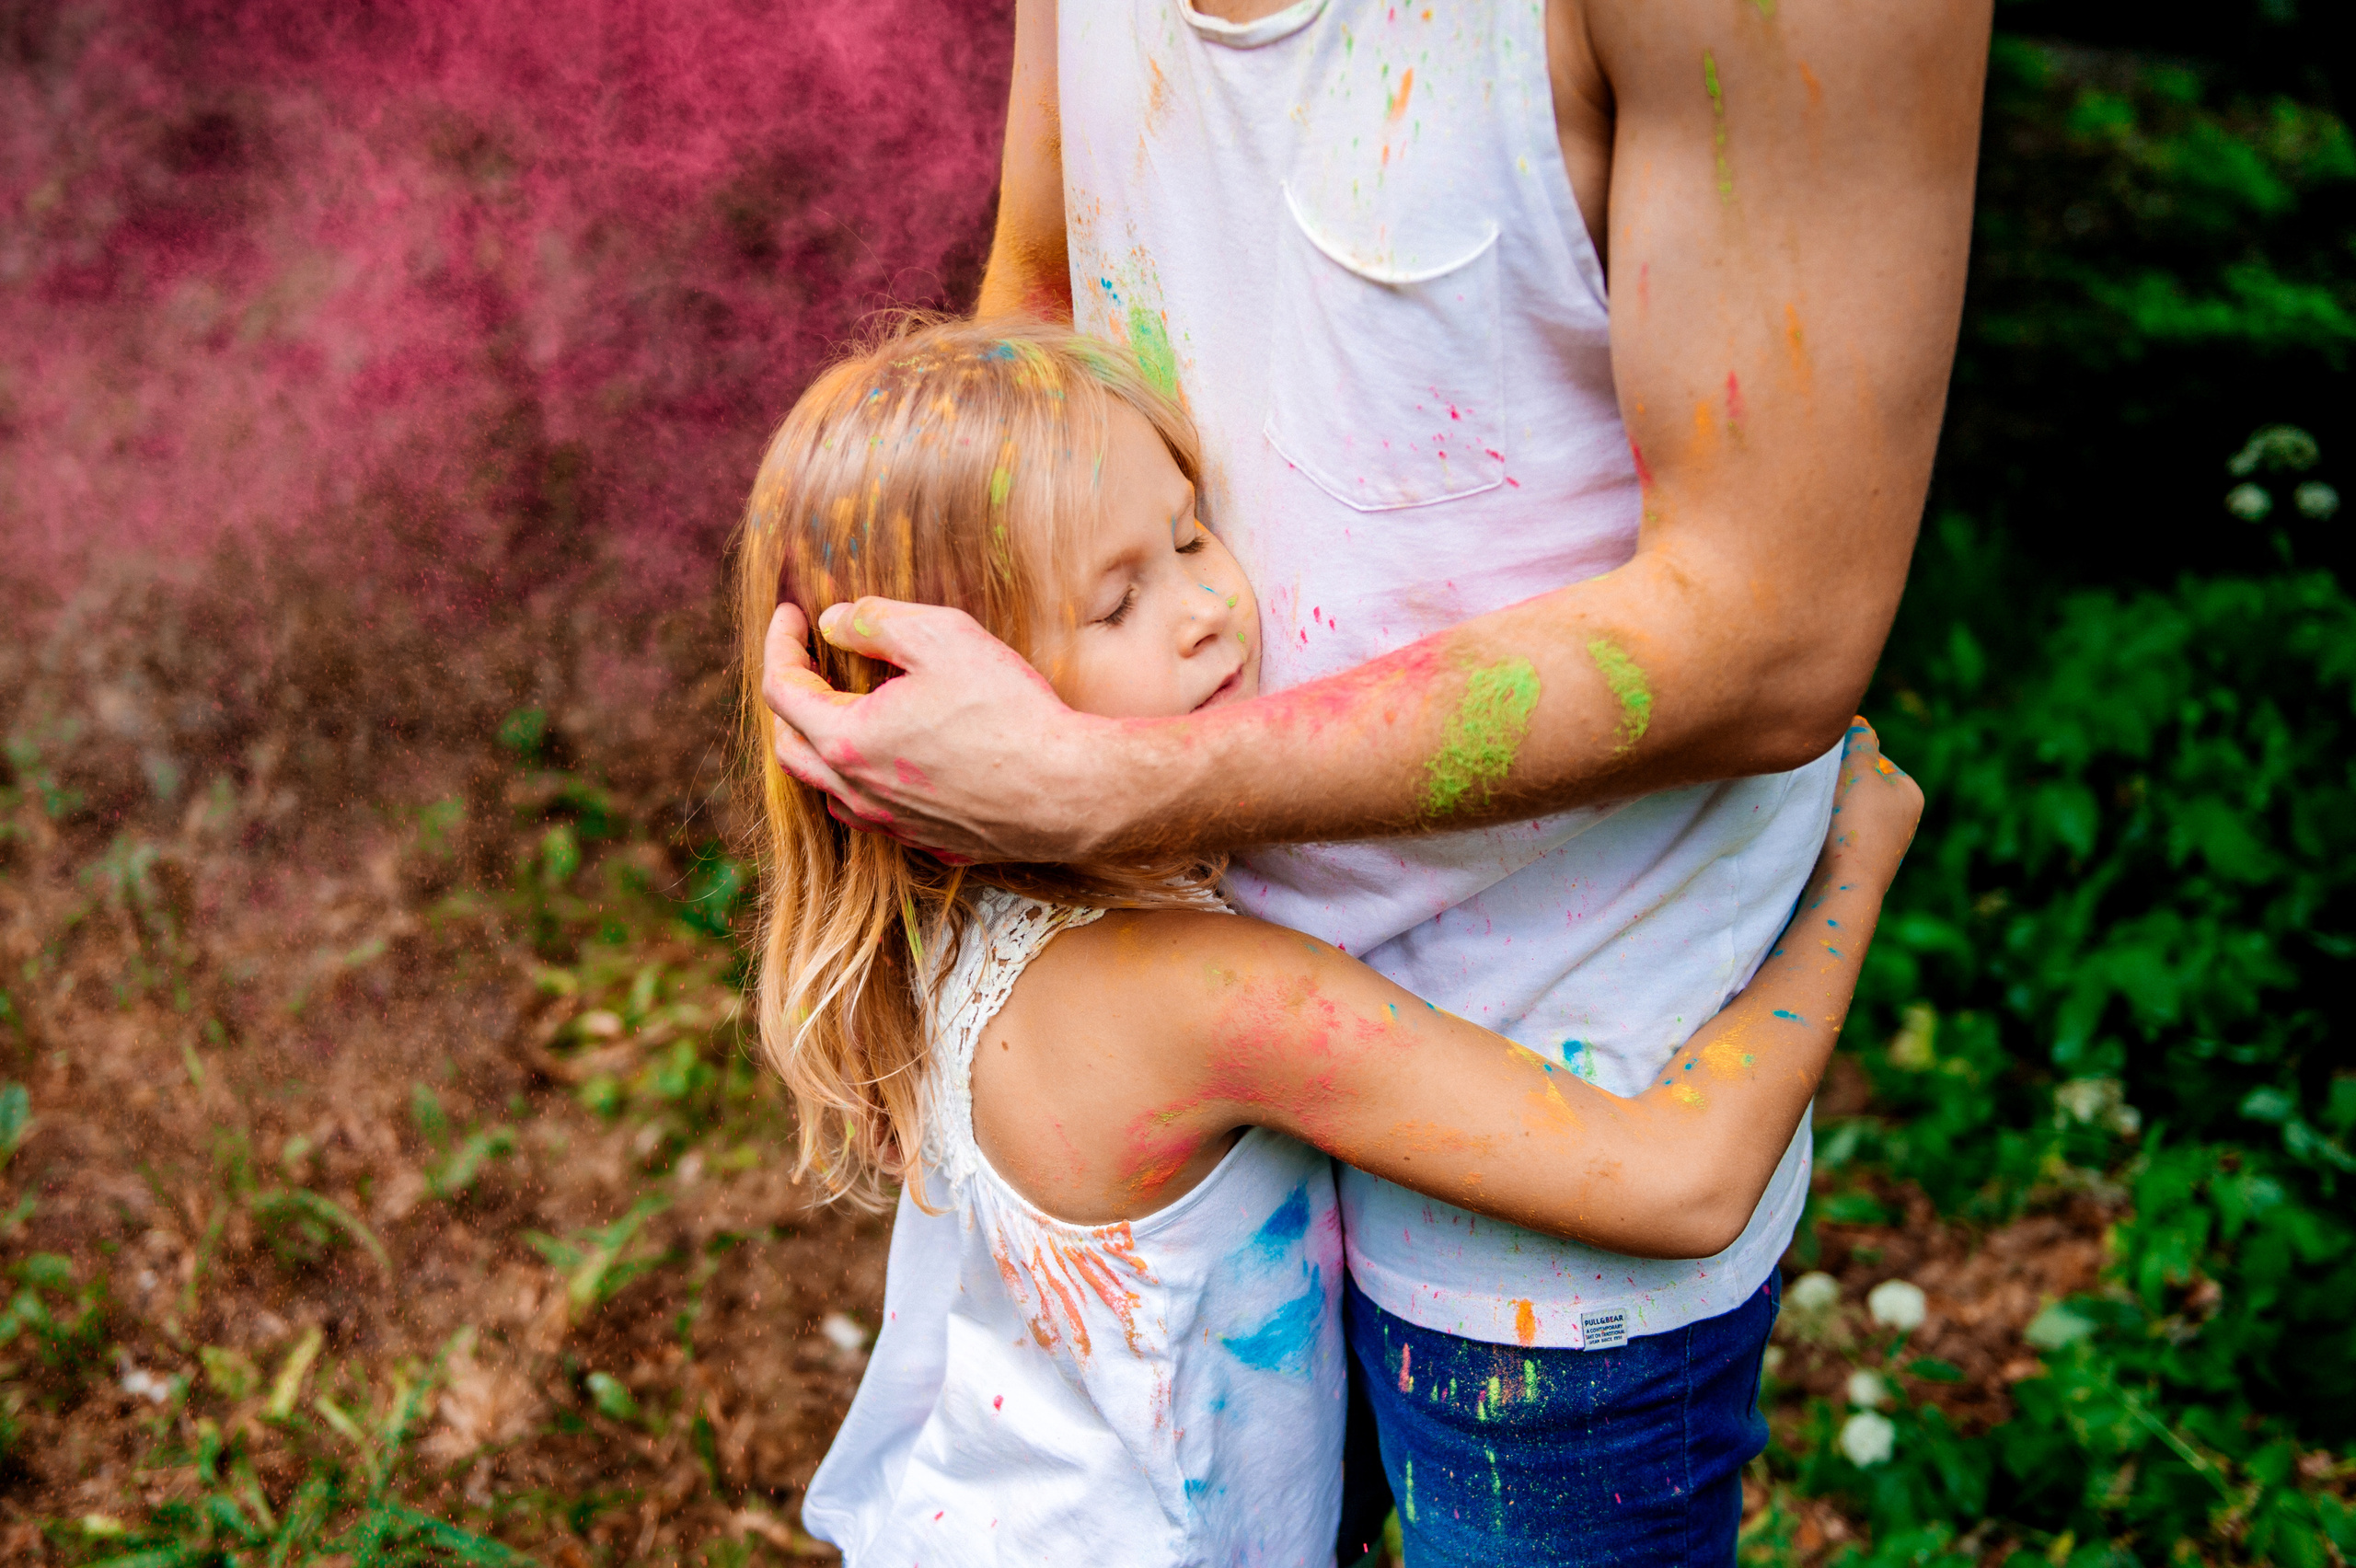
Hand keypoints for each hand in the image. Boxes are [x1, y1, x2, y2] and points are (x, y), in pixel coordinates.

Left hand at [760, 597, 1119, 861]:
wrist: (1069, 790)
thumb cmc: (1008, 712)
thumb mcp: (940, 637)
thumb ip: (874, 621)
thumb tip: (833, 621)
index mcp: (847, 739)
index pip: (781, 688)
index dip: (780, 643)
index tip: (792, 615)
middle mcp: (858, 792)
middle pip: (789, 747)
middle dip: (788, 701)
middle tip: (807, 664)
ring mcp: (893, 825)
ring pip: (828, 790)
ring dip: (821, 747)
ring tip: (843, 713)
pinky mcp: (930, 842)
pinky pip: (876, 814)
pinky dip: (865, 781)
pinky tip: (895, 759)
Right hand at [1823, 719, 1923, 877]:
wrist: (1845, 886)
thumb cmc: (1856, 825)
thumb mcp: (1859, 772)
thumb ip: (1859, 742)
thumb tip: (1859, 722)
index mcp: (1910, 792)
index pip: (1871, 757)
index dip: (1845, 759)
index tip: (1832, 775)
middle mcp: (1902, 817)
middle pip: (1859, 783)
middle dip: (1838, 785)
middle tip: (1822, 795)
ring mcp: (1882, 841)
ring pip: (1846, 807)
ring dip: (1829, 808)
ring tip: (1820, 817)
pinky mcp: (1861, 860)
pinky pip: (1840, 831)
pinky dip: (1827, 830)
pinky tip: (1819, 838)